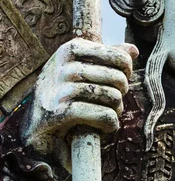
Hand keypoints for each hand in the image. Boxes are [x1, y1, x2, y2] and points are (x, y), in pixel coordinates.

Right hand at [21, 38, 137, 171]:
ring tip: (110, 115)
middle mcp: (62, 66)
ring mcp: (58, 89)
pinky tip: (107, 126)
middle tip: (113, 103)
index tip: (119, 82)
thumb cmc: (63, 97)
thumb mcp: (82, 71)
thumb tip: (133, 50)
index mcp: (69, 49)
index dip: (126, 71)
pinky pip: (101, 114)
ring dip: (116, 110)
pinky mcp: (58, 114)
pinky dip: (110, 123)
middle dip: (121, 93)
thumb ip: (106, 58)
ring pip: (111, 96)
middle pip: (116, 78)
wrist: (35, 130)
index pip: (117, 55)